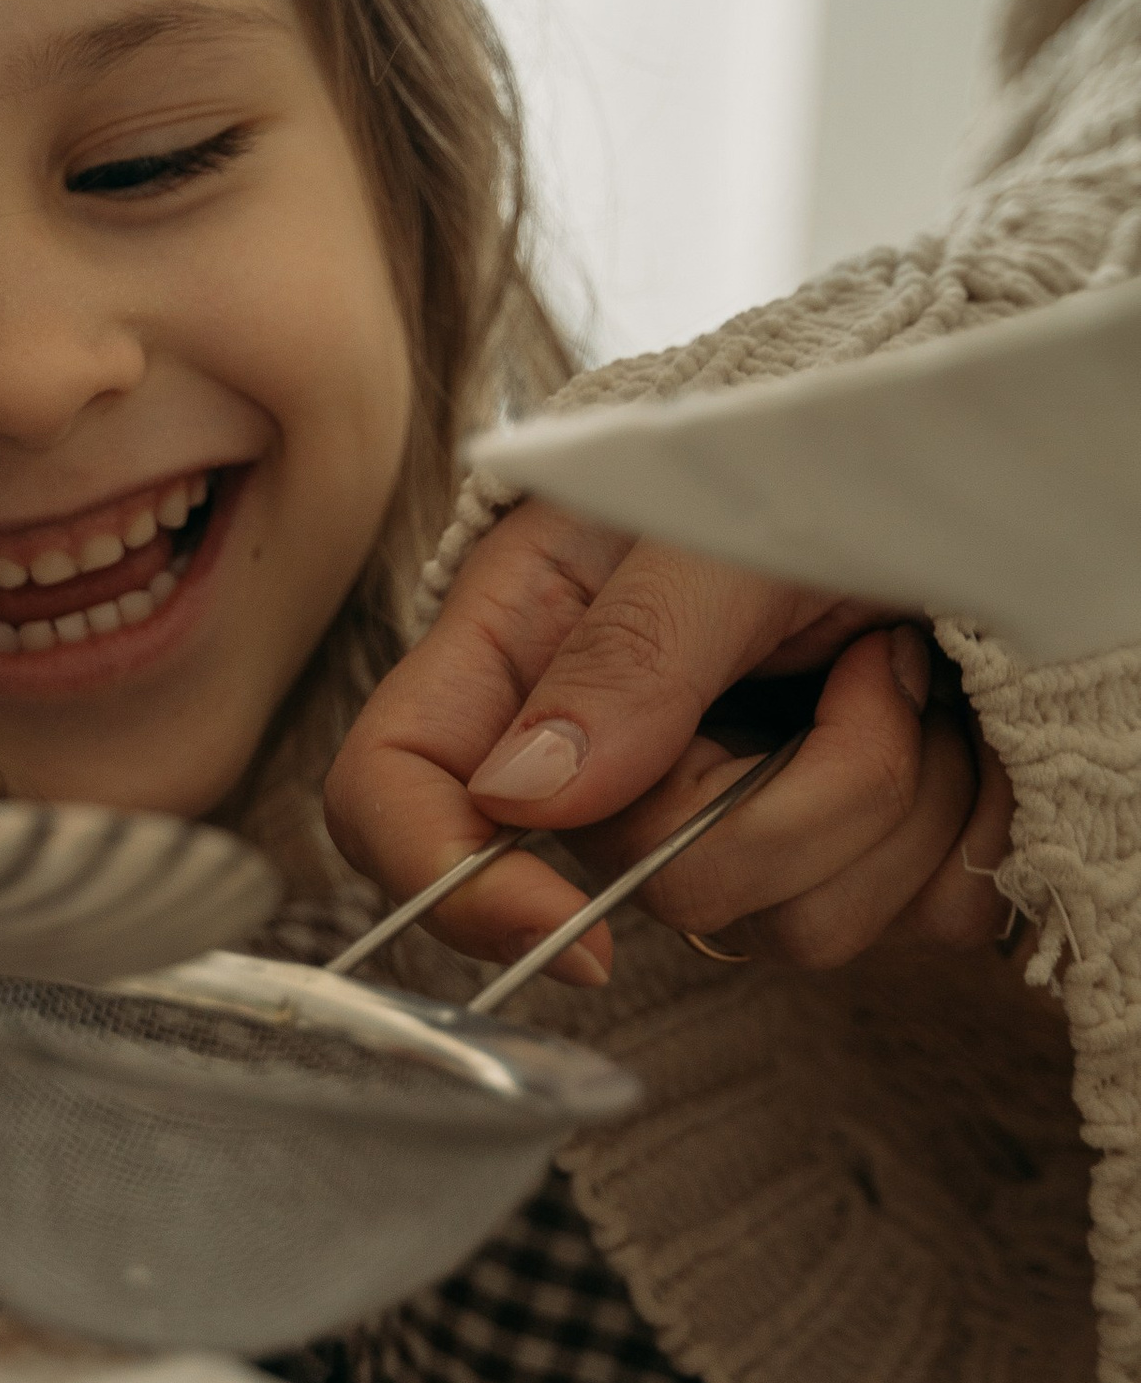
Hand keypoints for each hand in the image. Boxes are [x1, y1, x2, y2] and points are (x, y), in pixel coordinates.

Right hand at [323, 505, 1015, 980]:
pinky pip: (897, 925)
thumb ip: (629, 650)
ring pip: (781, 928)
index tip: (573, 931)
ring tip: (913, 674)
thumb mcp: (725, 518)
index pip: (394, 790)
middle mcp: (610, 762)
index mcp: (527, 651)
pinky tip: (958, 730)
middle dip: (794, 794)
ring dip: (895, 801)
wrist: (989, 465)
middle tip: (867, 659)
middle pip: (648, 885)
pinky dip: (960, 831)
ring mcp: (728, 824)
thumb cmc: (832, 451)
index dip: (450, 884)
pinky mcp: (846, 861)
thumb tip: (524, 802)